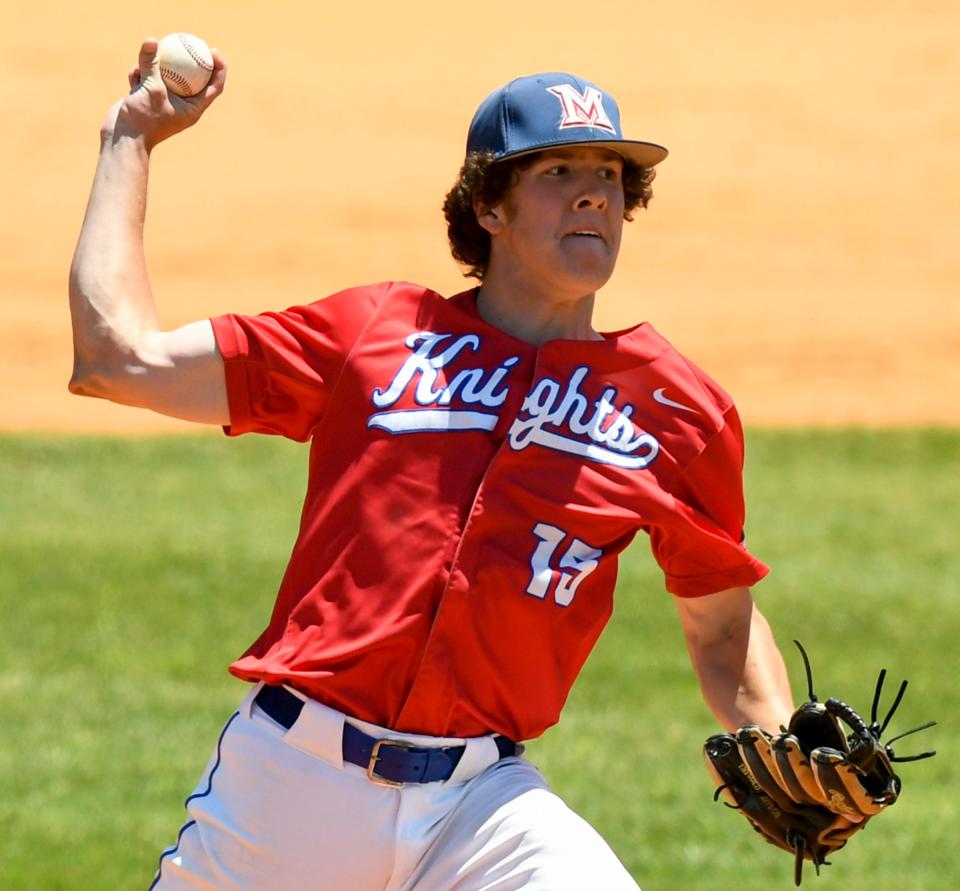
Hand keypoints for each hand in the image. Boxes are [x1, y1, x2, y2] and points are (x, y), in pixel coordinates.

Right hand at [100, 37, 226, 149]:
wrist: (122, 139)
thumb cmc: (143, 120)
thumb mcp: (150, 89)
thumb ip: (151, 64)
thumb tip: (151, 40)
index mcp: (193, 109)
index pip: (214, 87)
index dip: (219, 69)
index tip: (213, 51)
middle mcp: (181, 105)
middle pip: (193, 77)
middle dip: (191, 58)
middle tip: (189, 40)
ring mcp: (163, 100)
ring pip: (166, 74)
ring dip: (157, 63)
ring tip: (151, 56)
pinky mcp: (146, 97)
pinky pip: (147, 78)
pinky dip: (140, 73)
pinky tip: (134, 74)